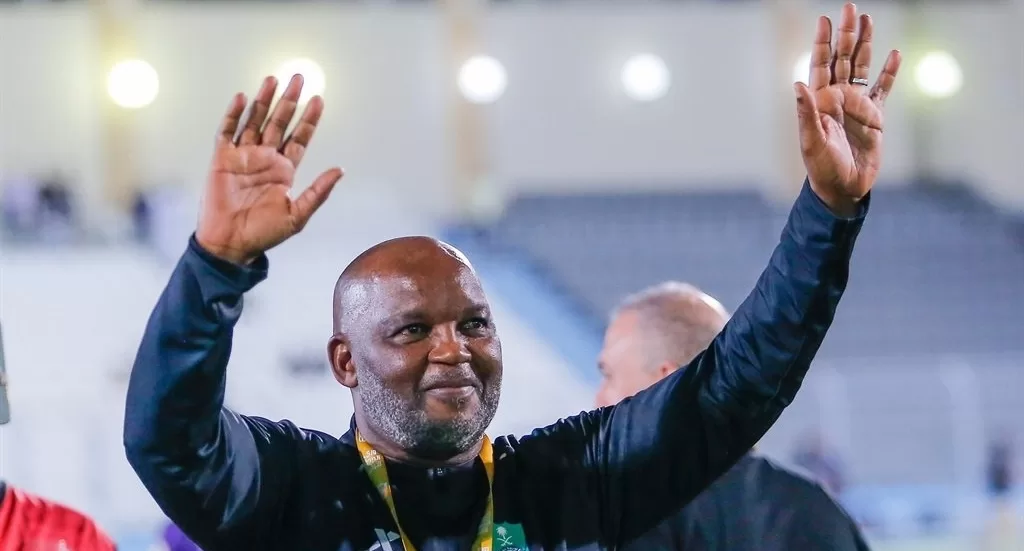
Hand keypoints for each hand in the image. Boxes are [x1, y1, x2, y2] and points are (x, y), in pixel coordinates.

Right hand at [196, 75, 343, 263]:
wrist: (230, 244)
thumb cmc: (264, 233)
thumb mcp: (297, 215)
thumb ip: (318, 192)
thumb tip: (341, 170)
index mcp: (285, 170)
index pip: (300, 138)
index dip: (309, 119)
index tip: (319, 100)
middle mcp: (266, 158)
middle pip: (279, 122)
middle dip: (289, 101)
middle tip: (299, 78)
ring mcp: (243, 156)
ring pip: (255, 121)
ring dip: (263, 100)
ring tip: (273, 79)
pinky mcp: (222, 159)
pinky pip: (227, 131)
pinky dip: (234, 115)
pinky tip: (242, 98)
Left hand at [795, 2, 900, 216]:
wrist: (843, 189)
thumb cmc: (822, 169)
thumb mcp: (811, 142)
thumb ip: (806, 113)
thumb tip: (797, 84)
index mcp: (820, 101)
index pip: (821, 64)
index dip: (822, 42)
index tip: (824, 19)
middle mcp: (838, 98)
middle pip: (843, 59)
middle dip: (846, 34)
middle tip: (850, 8)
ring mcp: (857, 106)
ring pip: (862, 67)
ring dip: (865, 45)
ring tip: (868, 20)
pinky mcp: (875, 117)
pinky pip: (883, 90)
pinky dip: (889, 73)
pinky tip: (893, 54)